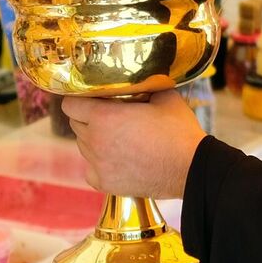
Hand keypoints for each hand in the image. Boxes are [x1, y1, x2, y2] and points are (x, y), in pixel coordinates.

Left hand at [60, 91, 204, 198]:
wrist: (191, 168)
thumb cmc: (178, 131)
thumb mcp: (164, 96)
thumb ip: (144, 85)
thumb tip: (140, 78)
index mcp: (104, 117)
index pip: (70, 104)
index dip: (79, 99)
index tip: (90, 99)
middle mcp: (95, 141)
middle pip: (75, 124)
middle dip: (87, 118)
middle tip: (108, 117)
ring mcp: (98, 165)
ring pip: (83, 147)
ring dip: (94, 140)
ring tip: (117, 139)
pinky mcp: (105, 183)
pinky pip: (90, 169)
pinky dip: (99, 164)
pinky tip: (116, 159)